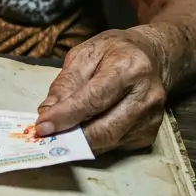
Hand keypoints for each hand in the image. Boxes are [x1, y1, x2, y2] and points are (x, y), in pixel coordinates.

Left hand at [34, 29, 166, 153]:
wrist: (152, 56)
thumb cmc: (116, 51)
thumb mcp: (85, 53)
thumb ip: (66, 82)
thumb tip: (48, 111)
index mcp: (130, 67)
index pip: (95, 98)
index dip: (67, 115)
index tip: (43, 126)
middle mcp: (147, 94)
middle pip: (106, 127)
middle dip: (72, 136)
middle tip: (47, 137)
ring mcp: (152, 117)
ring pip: (110, 140)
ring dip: (80, 142)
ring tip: (59, 135)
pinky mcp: (150, 133)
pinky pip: (117, 144)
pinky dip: (96, 142)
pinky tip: (85, 130)